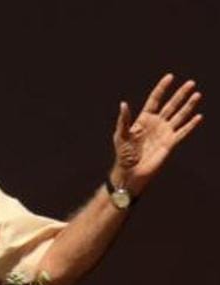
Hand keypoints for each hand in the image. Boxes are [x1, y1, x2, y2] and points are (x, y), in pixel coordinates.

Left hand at [111, 73, 202, 193]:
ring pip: (179, 116)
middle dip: (180, 94)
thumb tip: (123, 103)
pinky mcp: (170, 143)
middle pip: (171, 105)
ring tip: (197, 94)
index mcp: (143, 119)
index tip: (170, 77)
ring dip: (188, 106)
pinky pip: (183, 132)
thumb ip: (124, 120)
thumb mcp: (121, 135)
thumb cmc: (123, 154)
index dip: (162, 88)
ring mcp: (164, 133)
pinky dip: (190, 125)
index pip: (155, 100)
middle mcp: (156, 124)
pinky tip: (198, 116)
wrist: (131, 172)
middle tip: (191, 83)